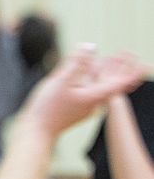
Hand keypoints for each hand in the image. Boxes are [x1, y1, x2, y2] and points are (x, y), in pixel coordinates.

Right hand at [21, 47, 144, 135]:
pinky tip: (86, 73)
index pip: (119, 82)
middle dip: (118, 68)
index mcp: (94, 96)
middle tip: (128, 55)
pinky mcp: (74, 108)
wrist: (36, 131)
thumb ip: (76, 63)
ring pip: (97, 85)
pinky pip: (87, 90)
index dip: (133, 73)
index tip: (146, 66)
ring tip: (107, 59)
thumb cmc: (47, 109)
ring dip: (103, 72)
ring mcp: (83, 106)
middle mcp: (92, 102)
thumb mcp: (61, 81)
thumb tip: (90, 47)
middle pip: (110, 82)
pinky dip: (91, 79)